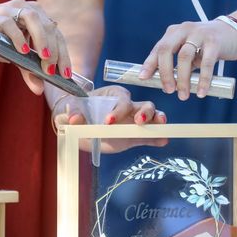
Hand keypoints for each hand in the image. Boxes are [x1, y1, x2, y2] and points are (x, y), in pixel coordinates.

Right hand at [0, 0, 69, 94]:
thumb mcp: (14, 57)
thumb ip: (28, 70)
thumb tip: (40, 90)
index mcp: (37, 17)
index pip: (56, 35)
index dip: (63, 54)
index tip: (66, 74)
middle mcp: (27, 8)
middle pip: (49, 27)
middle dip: (54, 50)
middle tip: (53, 71)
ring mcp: (11, 9)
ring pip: (33, 19)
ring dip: (41, 40)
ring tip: (44, 59)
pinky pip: (10, 24)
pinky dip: (18, 38)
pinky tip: (23, 51)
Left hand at [51, 85, 167, 152]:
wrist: (81, 124)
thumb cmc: (81, 111)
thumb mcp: (76, 111)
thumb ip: (75, 113)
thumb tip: (74, 119)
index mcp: (115, 95)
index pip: (122, 100)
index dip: (117, 110)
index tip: (108, 121)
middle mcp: (129, 106)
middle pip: (144, 105)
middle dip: (144, 113)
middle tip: (139, 122)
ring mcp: (134, 121)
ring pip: (151, 116)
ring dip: (156, 120)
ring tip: (161, 126)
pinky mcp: (135, 136)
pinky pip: (149, 136)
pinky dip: (157, 138)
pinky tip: (163, 140)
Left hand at [138, 20, 236, 99]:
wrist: (234, 33)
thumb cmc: (207, 46)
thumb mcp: (189, 50)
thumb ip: (177, 63)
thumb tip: (165, 84)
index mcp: (174, 32)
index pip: (158, 48)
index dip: (149, 64)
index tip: (143, 78)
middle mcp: (184, 30)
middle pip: (167, 50)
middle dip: (165, 73)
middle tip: (168, 90)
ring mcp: (200, 34)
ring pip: (185, 57)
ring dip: (182, 79)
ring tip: (183, 95)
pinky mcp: (215, 42)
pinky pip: (206, 63)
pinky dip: (203, 79)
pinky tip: (200, 92)